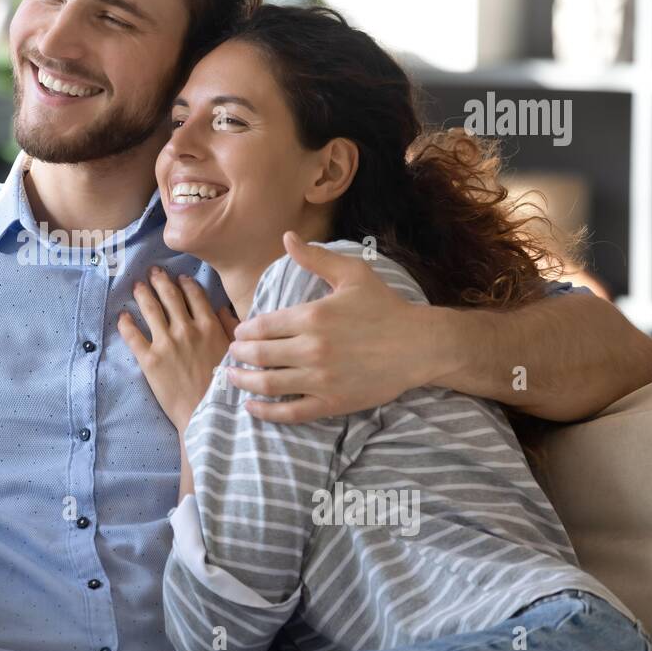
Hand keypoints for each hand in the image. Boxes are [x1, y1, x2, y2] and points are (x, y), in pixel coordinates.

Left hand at [117, 266, 239, 429]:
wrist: (207, 414)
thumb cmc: (226, 388)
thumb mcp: (236, 353)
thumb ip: (231, 328)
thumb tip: (224, 309)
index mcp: (209, 326)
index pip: (194, 295)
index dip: (185, 283)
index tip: (179, 277)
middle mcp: (187, 329)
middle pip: (169, 297)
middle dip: (160, 281)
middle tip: (152, 271)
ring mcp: (166, 343)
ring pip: (150, 310)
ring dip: (142, 294)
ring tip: (136, 286)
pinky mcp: (150, 360)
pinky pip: (133, 336)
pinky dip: (125, 323)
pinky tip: (121, 316)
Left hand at [226, 232, 441, 422]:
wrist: (420, 345)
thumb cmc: (385, 307)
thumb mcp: (352, 274)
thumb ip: (315, 258)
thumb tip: (287, 237)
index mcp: (312, 316)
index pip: (262, 326)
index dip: (244, 331)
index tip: (239, 332)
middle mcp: (312, 349)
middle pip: (259, 354)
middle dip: (238, 354)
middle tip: (231, 353)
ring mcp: (321, 378)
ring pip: (268, 384)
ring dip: (243, 381)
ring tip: (232, 376)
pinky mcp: (332, 402)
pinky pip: (290, 413)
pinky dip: (266, 412)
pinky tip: (251, 407)